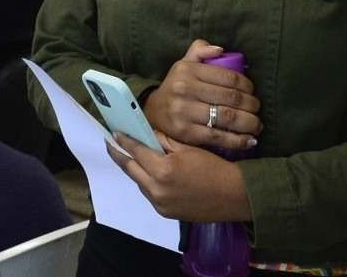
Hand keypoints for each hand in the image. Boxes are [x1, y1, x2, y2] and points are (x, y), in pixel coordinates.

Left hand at [108, 131, 251, 221]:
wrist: (234, 196)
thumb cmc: (214, 167)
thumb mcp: (187, 148)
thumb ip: (163, 142)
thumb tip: (147, 134)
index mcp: (162, 169)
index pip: (135, 151)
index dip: (123, 141)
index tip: (113, 133)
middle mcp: (156, 188)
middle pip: (130, 168)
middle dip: (120, 155)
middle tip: (111, 144)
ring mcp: (159, 203)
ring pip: (138, 182)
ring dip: (134, 169)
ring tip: (130, 157)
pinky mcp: (165, 213)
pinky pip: (149, 193)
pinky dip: (146, 182)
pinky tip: (149, 174)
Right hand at [143, 39, 260, 151]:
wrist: (151, 111)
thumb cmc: (175, 86)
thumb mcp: (183, 64)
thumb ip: (200, 50)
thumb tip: (220, 50)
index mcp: (188, 71)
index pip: (228, 77)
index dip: (248, 85)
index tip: (252, 92)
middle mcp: (185, 89)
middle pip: (231, 98)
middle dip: (252, 105)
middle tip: (257, 109)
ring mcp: (185, 112)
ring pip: (227, 118)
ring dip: (249, 123)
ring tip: (257, 125)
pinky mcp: (186, 133)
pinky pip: (218, 137)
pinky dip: (238, 140)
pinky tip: (250, 140)